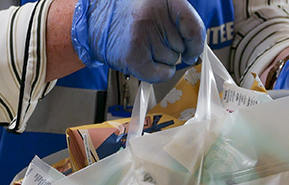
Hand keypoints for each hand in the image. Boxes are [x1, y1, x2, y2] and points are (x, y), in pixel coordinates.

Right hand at [70, 0, 205, 82]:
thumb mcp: (154, 6)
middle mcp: (154, 15)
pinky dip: (157, 74)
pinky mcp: (133, 55)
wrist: (93, 21)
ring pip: (170, 61)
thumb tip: (193, 48)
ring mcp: (143, 35)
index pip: (193, 27)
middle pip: (181, 47)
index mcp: (164, 0)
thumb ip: (175, 20)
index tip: (192, 50)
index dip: (195, 43)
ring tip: (142, 47)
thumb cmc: (124, 14)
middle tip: (151, 40)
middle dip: (170, 49)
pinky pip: (159, 73)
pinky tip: (147, 64)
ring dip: (160, 60)